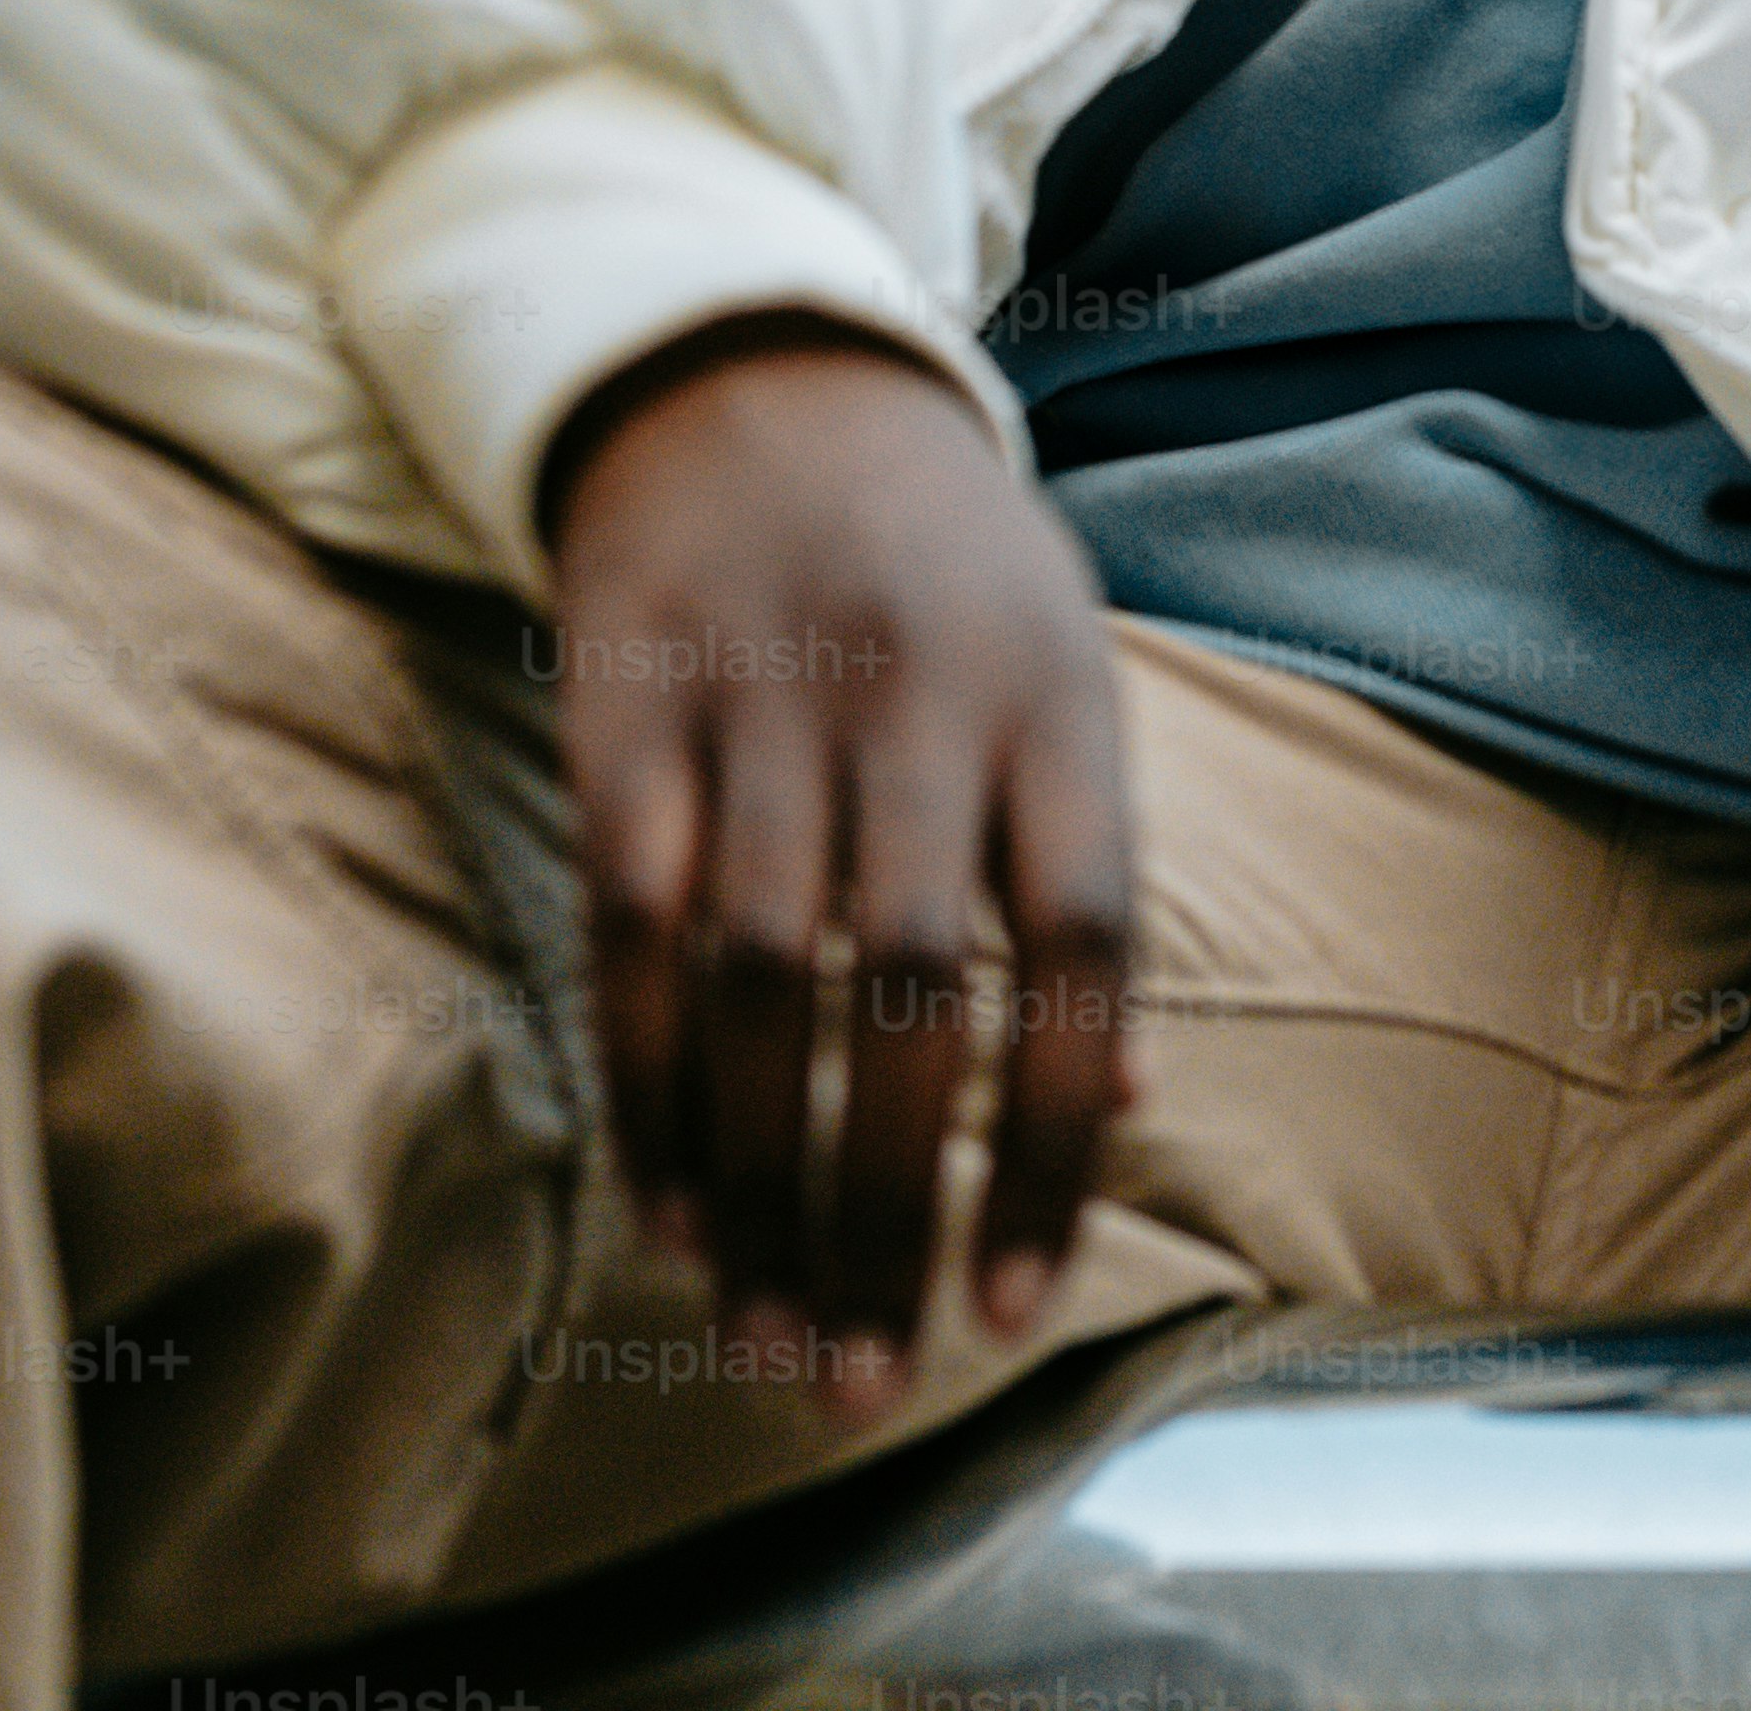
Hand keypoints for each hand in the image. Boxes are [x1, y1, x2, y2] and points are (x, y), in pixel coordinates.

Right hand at [541, 318, 1136, 1416]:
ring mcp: (761, 696)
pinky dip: (646, 1089)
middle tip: (861, 1380)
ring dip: (752, 1184)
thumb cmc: (940, 568)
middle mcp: (918, 696)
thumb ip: (1085, 875)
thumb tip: (1126, 1107)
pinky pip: (628, 932)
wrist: (757, 371)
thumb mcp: (1063, 670)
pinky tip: (665, 1209)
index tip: (1010, 1307)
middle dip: (880, 1211)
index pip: (1086, 948)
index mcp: (1058, 698)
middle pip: (909, 991)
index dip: (1051, 1142)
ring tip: (756, 1339)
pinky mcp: (624, 704)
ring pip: (756, 985)